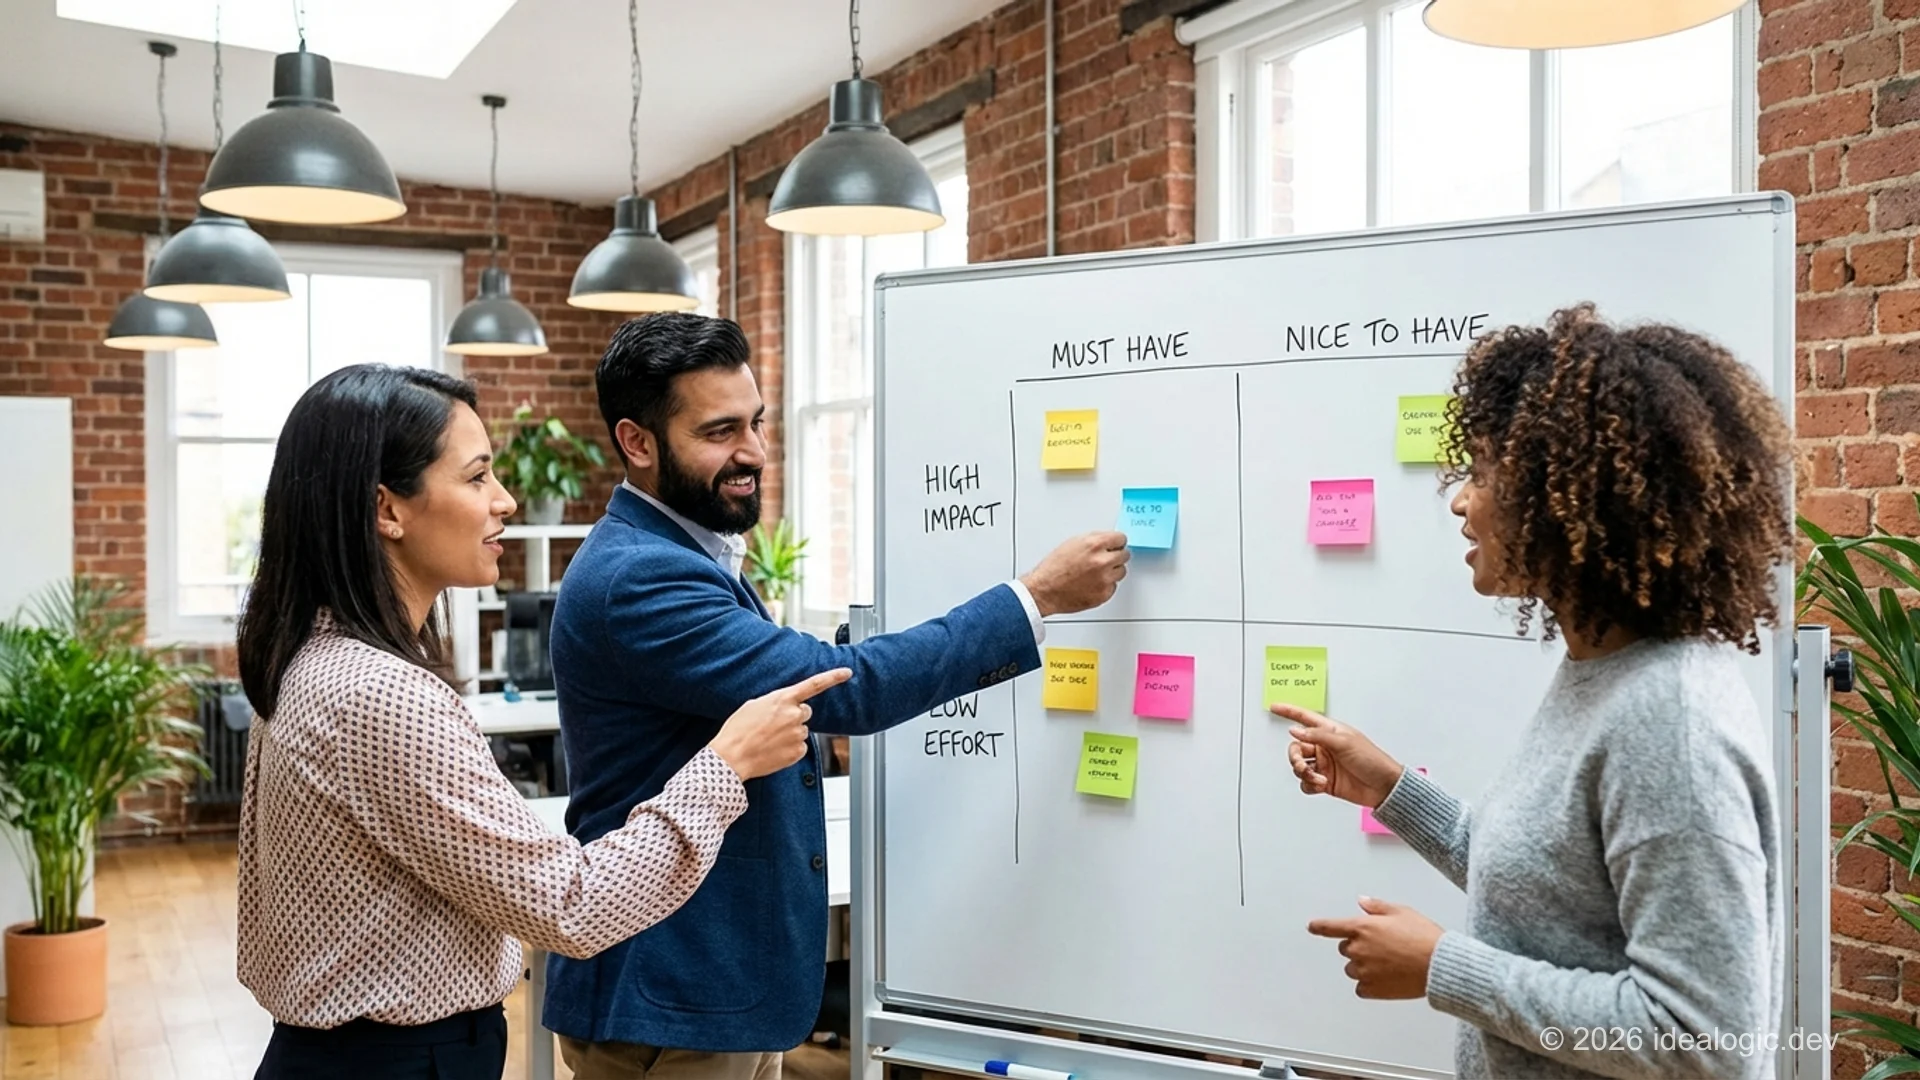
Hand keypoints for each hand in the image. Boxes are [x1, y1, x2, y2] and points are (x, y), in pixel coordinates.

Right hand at [708, 668, 852, 780]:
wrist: (731, 757)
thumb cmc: (737, 730)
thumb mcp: (753, 705)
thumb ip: (775, 702)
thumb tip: (783, 706)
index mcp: (782, 699)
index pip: (813, 685)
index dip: (832, 677)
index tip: (847, 672)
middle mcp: (794, 715)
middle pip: (805, 712)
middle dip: (794, 716)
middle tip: (774, 725)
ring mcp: (797, 734)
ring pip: (801, 731)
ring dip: (790, 733)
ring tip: (769, 739)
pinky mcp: (798, 752)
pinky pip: (800, 747)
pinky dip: (789, 749)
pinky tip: (773, 750)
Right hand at [1019, 531, 1130, 615]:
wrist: (1044, 591)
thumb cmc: (1054, 568)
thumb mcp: (1072, 543)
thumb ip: (1094, 540)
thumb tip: (1108, 540)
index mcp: (1094, 545)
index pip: (1121, 538)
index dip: (1116, 542)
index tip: (1114, 545)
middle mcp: (1102, 561)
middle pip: (1124, 555)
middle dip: (1115, 556)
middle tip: (1103, 559)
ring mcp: (1104, 579)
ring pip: (1121, 571)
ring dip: (1112, 571)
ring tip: (1095, 572)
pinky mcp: (1104, 594)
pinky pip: (1113, 586)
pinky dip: (1105, 585)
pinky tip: (1092, 583)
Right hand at [1274, 702, 1402, 808]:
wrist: (1383, 787)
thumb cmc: (1372, 760)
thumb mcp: (1344, 742)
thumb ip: (1317, 735)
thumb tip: (1296, 731)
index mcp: (1330, 732)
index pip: (1305, 718)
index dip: (1289, 711)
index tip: (1275, 706)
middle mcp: (1324, 747)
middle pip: (1296, 748)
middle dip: (1295, 758)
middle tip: (1302, 765)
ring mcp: (1324, 765)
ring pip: (1299, 766)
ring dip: (1304, 773)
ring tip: (1318, 778)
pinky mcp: (1325, 782)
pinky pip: (1306, 783)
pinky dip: (1309, 785)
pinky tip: (1321, 785)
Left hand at [1307, 896, 1443, 999]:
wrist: (1439, 965)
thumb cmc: (1423, 937)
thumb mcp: (1401, 912)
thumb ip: (1377, 907)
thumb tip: (1362, 902)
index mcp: (1362, 928)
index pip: (1331, 927)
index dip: (1319, 927)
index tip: (1312, 927)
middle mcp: (1358, 950)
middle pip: (1345, 949)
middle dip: (1358, 947)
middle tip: (1382, 947)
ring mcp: (1364, 971)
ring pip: (1352, 969)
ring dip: (1363, 966)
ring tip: (1389, 964)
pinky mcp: (1372, 990)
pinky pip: (1361, 988)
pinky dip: (1369, 985)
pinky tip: (1387, 979)